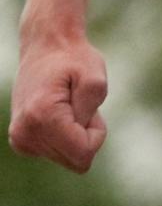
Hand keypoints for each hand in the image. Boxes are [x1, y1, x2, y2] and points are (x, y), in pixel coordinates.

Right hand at [9, 35, 107, 173]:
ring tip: (67, 104)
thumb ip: (91, 112)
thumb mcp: (95, 79)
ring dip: (75, 134)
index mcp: (42, 118)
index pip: (83, 155)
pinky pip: (56, 153)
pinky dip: (63, 136)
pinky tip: (57, 111)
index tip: (88, 107)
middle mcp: (25, 133)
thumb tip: (82, 147)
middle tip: (78, 104)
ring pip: (66, 158)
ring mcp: (20, 139)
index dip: (96, 134)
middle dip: (85, 135)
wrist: (45, 45)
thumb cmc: (74, 59)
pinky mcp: (20, 140)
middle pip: (75, 160)